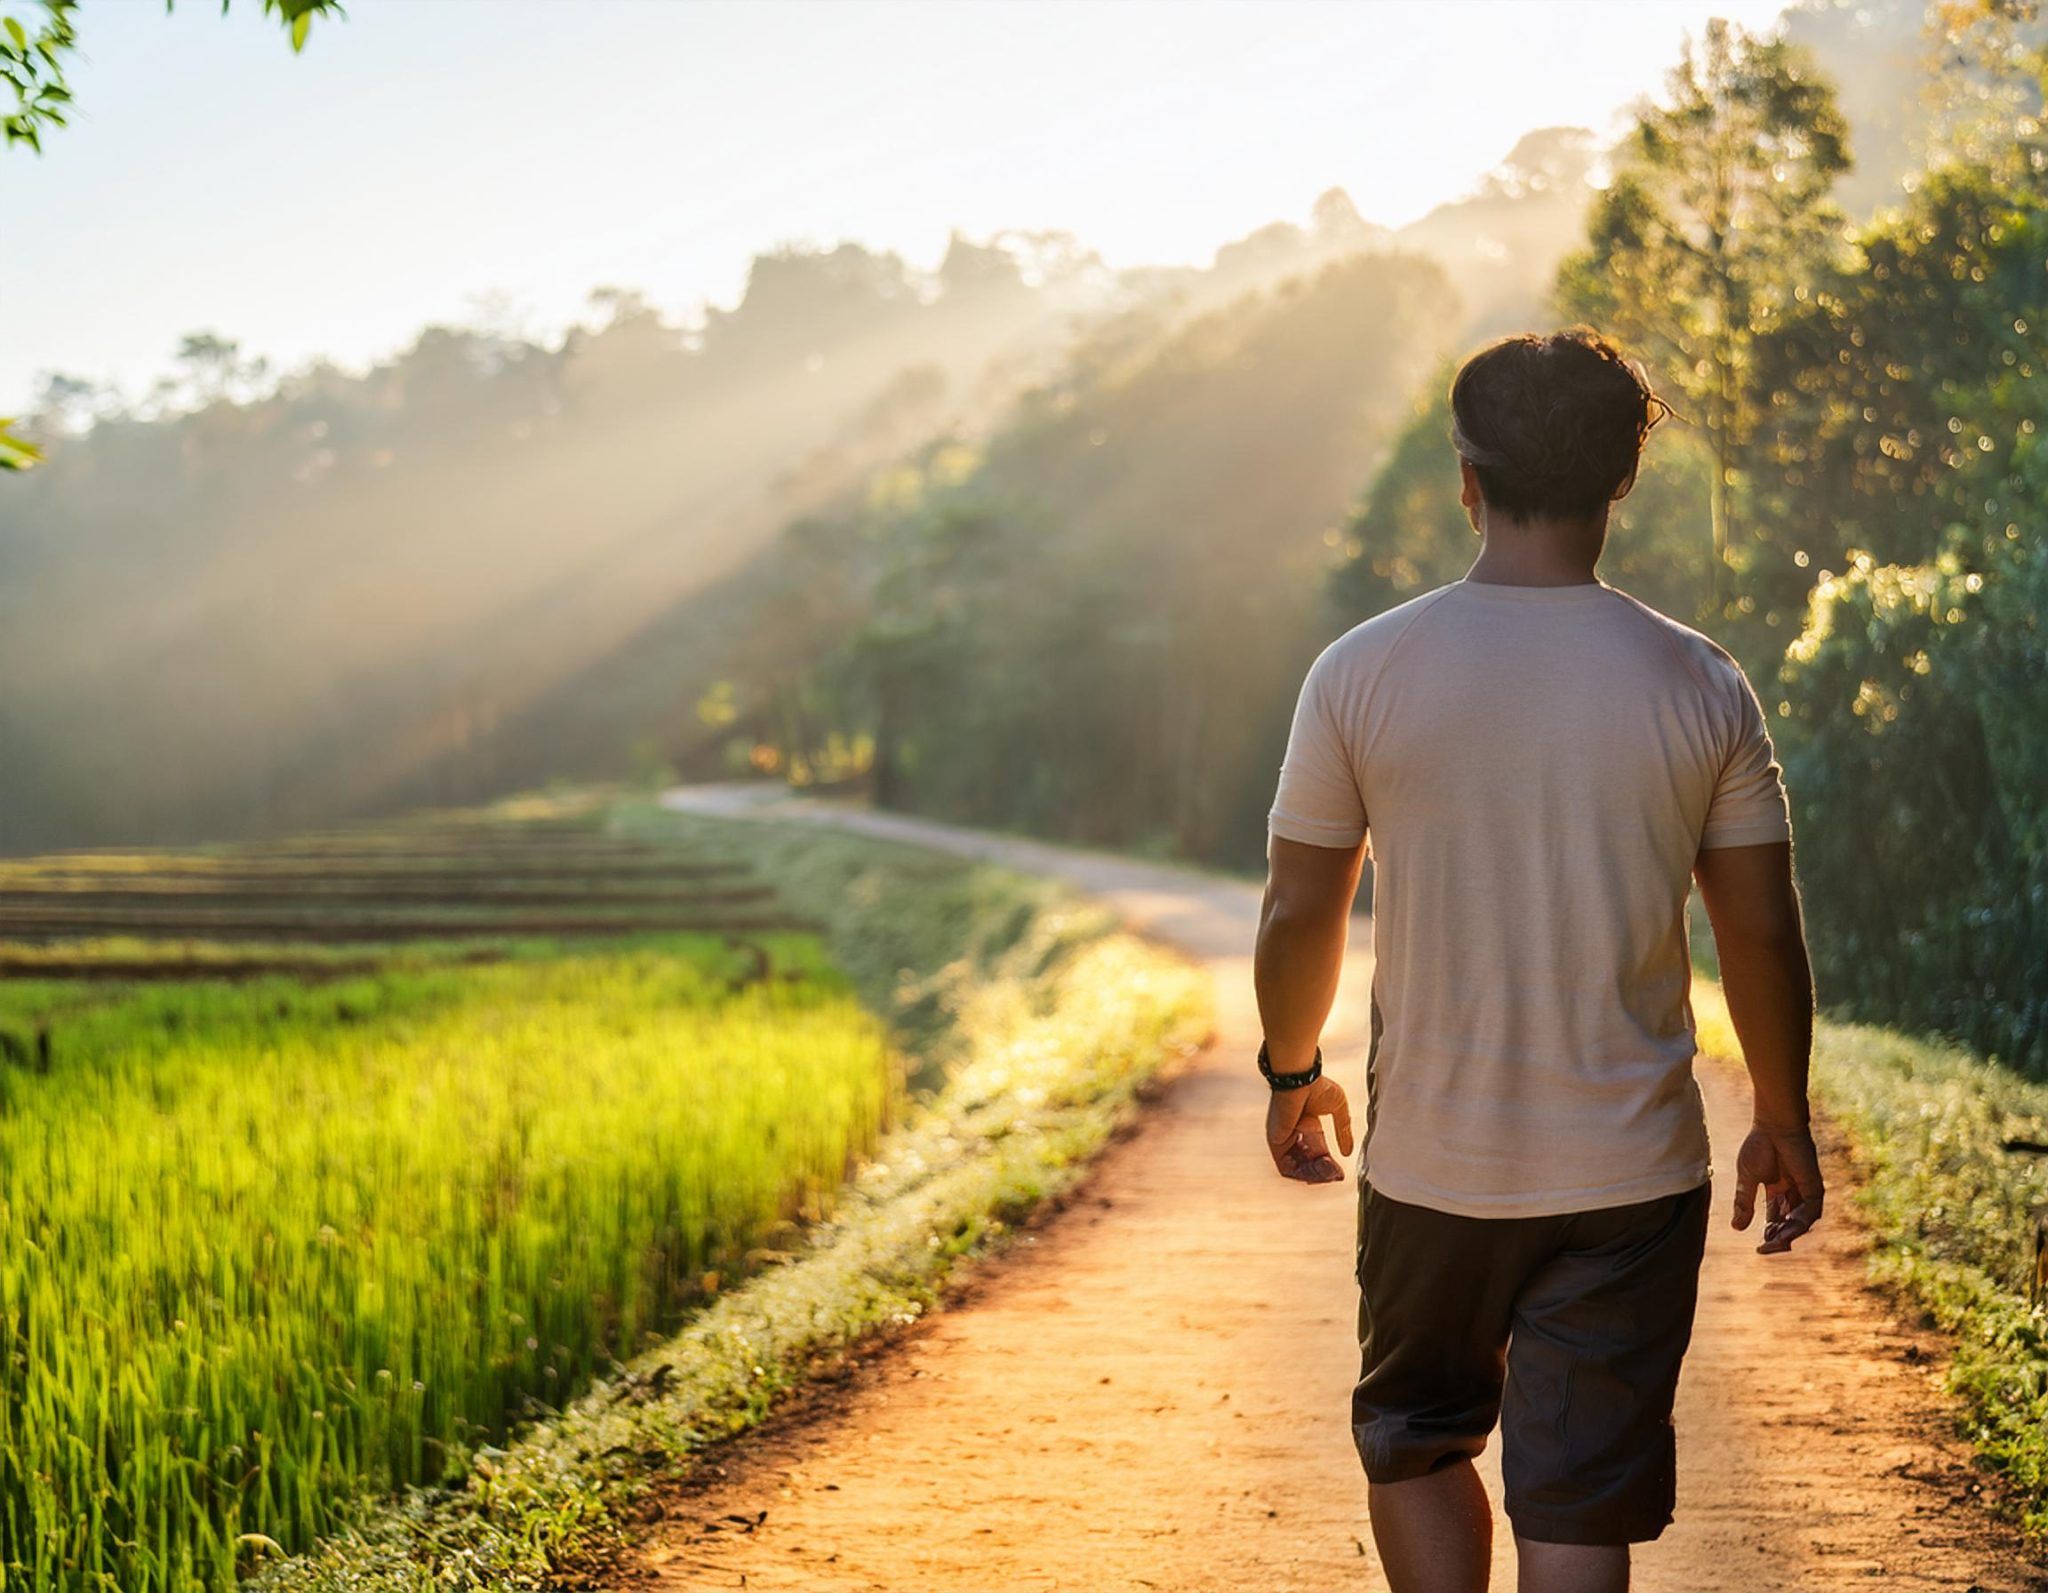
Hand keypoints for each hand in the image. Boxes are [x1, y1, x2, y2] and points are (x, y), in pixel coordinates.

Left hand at [1265, 1075, 1353, 1183]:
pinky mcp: (1276, 1143)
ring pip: (1297, 1168)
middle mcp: (1294, 1135)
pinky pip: (1286, 1167)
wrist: (1301, 1079)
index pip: (1317, 1152)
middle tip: (1335, 1175)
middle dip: (1322, 1173)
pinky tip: (1317, 1173)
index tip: (1339, 1173)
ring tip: (1328, 1175)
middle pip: (1307, 1163)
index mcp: (1307, 1125)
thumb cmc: (1317, 1086)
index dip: (1328, 1165)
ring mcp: (1284, 1139)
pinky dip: (1301, 1174)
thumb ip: (1343, 1131)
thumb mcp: (1338, 1109)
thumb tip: (1348, 1152)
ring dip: (1314, 1175)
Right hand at [1732, 1122, 1823, 1253]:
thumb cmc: (1759, 1146)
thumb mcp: (1747, 1178)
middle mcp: (1793, 1193)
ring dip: (1788, 1235)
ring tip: (1774, 1243)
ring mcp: (1805, 1191)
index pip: (1775, 1220)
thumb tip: (1736, 1228)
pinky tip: (1786, 1231)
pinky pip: (1810, 1213)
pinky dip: (1799, 1224)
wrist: (1774, 1127)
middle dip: (1778, 1239)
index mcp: (1776, 1190)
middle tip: (1765, 1249)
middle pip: (1788, 1224)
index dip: (1769, 1235)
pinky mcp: (1814, 1188)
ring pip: (1800, 1222)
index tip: (1758, 1249)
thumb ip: (1744, 1202)